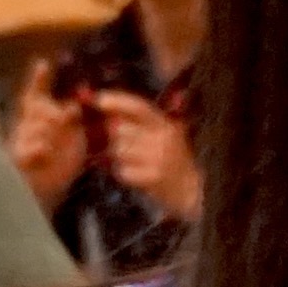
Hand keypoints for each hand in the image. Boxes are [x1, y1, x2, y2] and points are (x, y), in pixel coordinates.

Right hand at [5, 89, 88, 206]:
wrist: (51, 193)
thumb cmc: (61, 165)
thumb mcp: (74, 139)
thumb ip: (71, 121)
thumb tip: (70, 106)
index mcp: (40, 118)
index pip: (36, 95)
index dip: (38, 80)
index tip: (43, 64)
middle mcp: (27, 125)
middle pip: (38, 107)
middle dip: (54, 113)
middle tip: (65, 123)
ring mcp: (20, 140)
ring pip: (35, 124)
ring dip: (50, 134)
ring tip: (53, 149)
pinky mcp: (17, 156)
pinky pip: (30, 144)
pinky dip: (40, 147)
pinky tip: (45, 154)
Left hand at [87, 88, 197, 212]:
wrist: (188, 187)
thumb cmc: (168, 157)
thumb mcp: (158, 132)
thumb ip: (133, 118)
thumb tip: (101, 102)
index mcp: (164, 123)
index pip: (138, 106)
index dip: (117, 101)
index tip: (98, 99)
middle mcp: (163, 137)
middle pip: (120, 130)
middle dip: (115, 137)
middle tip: (128, 146)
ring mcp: (159, 157)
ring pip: (119, 151)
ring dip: (119, 157)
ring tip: (135, 161)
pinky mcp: (154, 177)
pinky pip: (123, 171)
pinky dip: (125, 173)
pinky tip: (137, 174)